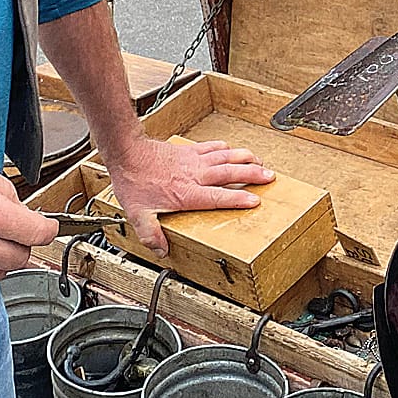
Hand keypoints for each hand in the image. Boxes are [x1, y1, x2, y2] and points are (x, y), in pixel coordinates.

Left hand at [103, 137, 275, 254]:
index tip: (255, 201)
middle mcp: (195, 175)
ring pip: (226, 157)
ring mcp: (193, 160)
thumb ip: (151, 234)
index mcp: (188, 193)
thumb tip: (161, 250)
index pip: (219, 197)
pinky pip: (211, 147)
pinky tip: (231, 149)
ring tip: (259, 162)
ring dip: (245, 159)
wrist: (128, 153)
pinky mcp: (188, 150)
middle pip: (230, 174)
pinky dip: (224, 148)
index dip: (239, 199)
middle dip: (252, 175)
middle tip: (269, 177)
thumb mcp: (138, 214)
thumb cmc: (133, 181)